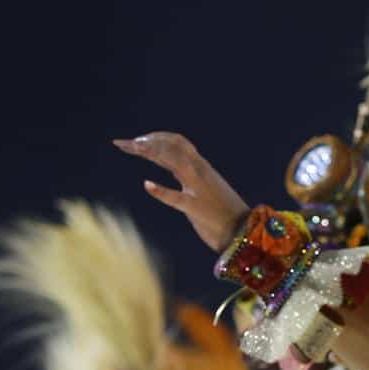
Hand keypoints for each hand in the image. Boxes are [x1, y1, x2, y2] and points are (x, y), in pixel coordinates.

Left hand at [114, 132, 250, 250]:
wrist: (244, 231)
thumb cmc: (223, 213)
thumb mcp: (204, 187)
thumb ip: (189, 177)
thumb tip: (173, 168)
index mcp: (202, 168)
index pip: (178, 142)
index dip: (157, 137)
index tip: (137, 140)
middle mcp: (200, 172)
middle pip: (173, 146)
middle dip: (148, 141)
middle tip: (124, 143)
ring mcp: (198, 189)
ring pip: (175, 162)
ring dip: (152, 153)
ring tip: (132, 148)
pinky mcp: (196, 209)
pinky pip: (177, 198)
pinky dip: (161, 191)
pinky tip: (146, 184)